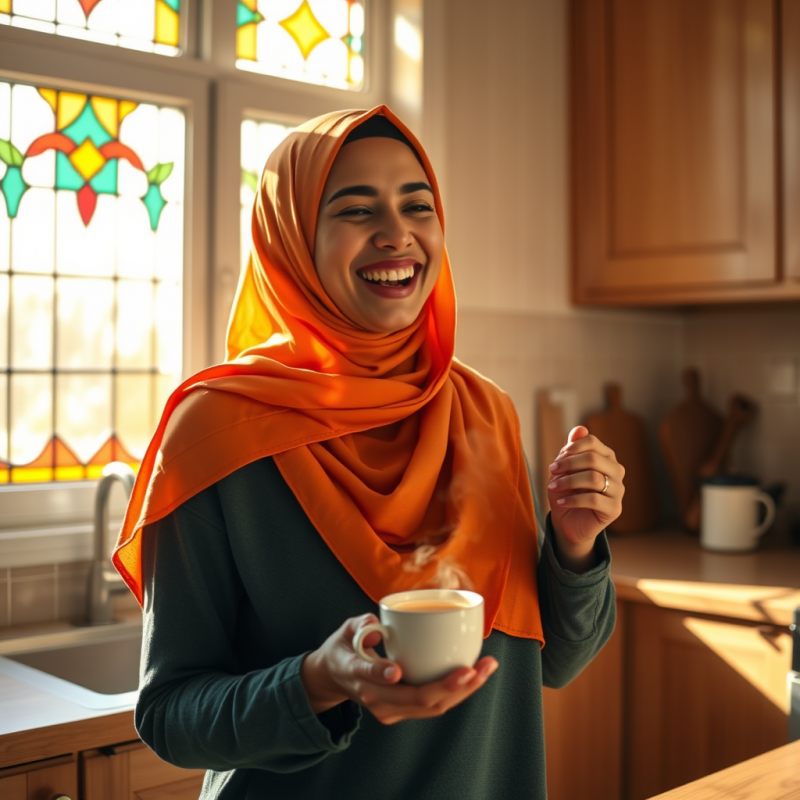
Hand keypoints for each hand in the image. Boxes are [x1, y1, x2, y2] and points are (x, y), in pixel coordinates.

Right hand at [301, 613, 498, 724]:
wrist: (335, 678)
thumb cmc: (343, 650)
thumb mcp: (344, 632)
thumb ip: (359, 626)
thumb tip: (374, 626)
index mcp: (356, 675)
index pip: (370, 677)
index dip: (383, 675)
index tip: (397, 672)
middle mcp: (376, 699)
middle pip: (416, 700)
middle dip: (449, 687)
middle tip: (474, 668)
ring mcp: (390, 710)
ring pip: (431, 707)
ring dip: (462, 691)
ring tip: (485, 670)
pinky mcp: (403, 711)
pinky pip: (434, 706)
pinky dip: (457, 693)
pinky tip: (476, 676)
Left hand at [547, 425, 623, 571]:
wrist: (568, 522)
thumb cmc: (567, 492)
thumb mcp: (564, 469)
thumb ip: (571, 449)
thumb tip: (579, 428)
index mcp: (606, 457)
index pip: (592, 442)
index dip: (571, 448)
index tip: (555, 461)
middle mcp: (616, 471)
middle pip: (593, 459)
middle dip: (568, 464)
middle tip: (551, 472)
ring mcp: (618, 490)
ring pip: (594, 478)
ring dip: (568, 481)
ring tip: (552, 487)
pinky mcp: (614, 509)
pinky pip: (593, 499)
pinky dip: (573, 499)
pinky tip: (561, 502)